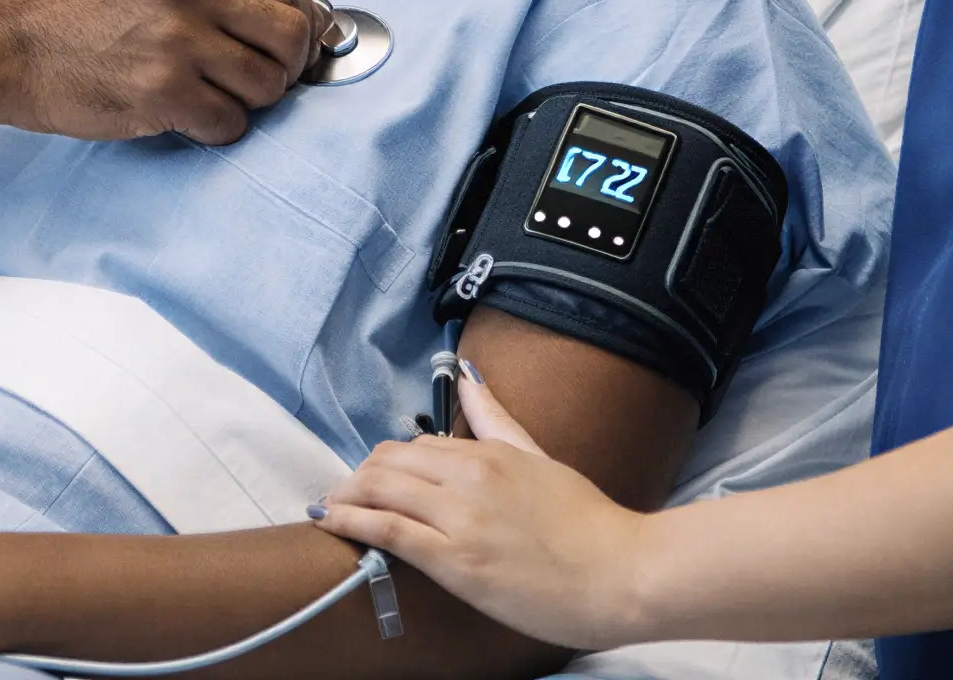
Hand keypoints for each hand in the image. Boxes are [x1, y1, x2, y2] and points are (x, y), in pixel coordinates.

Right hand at [0, 0, 320, 144]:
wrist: (11, 45)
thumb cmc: (76, 10)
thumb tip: (295, 4)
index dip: (300, 29)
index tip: (291, 50)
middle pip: (291, 39)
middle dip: (286, 69)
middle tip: (256, 81)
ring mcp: (177, 42)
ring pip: (266, 87)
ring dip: (247, 103)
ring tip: (210, 96)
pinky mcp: (161, 93)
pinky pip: (229, 124)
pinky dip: (217, 129)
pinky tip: (186, 116)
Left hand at [315, 363, 653, 651]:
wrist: (621, 574)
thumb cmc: (588, 523)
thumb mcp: (540, 457)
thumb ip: (498, 419)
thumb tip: (467, 379)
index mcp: (490, 453)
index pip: (416, 444)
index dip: (386, 461)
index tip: (372, 476)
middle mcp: (469, 477)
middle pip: (389, 462)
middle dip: (359, 475)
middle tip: (345, 491)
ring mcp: (460, 518)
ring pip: (380, 489)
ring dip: (346, 495)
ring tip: (330, 506)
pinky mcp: (454, 560)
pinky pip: (388, 530)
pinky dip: (352, 520)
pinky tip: (332, 520)